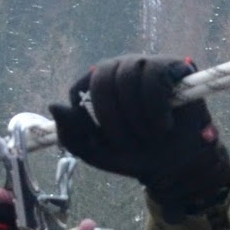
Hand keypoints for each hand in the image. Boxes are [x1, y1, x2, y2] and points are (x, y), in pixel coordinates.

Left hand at [53, 56, 229, 212]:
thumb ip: (70, 134)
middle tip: (126, 141)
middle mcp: (122, 68)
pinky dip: (155, 108)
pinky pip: (154, 78)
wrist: (176, 165)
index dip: (87, 114)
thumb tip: (53, 105)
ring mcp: (148, 65)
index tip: (100, 137)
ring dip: (136, 115)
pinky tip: (164, 124)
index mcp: (100, 85)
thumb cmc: (135, 154)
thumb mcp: (96, 152)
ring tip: (149, 134)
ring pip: (128, 77)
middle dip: (112, 116)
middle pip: (103, 78)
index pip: (81, 87)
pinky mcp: (174, 67)